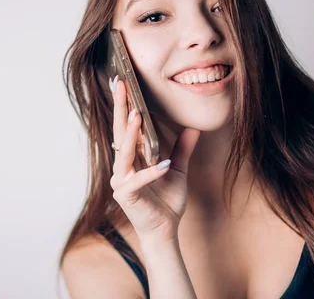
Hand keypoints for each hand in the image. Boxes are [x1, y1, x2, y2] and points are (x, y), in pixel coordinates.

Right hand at [108, 75, 200, 242]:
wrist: (165, 231)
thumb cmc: (167, 202)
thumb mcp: (178, 171)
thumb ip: (182, 150)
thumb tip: (194, 128)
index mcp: (132, 159)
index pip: (126, 127)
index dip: (124, 106)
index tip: (122, 83)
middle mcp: (122, 167)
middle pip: (119, 133)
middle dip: (120, 108)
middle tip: (120, 84)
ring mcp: (121, 182)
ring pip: (124, 154)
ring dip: (130, 135)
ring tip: (136, 114)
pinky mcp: (126, 196)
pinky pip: (137, 181)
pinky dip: (151, 173)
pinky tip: (164, 164)